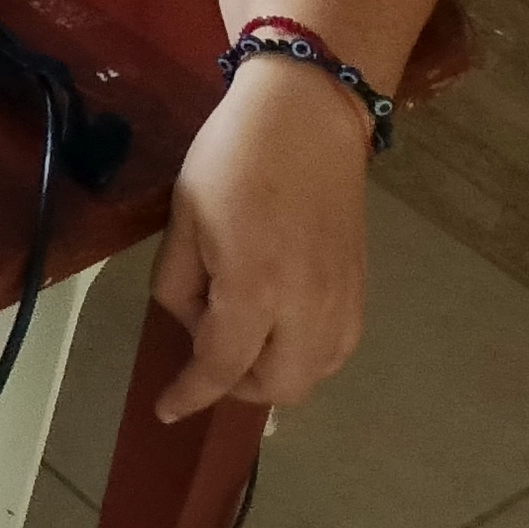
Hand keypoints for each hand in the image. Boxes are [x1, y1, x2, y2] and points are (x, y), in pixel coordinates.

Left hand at [153, 56, 375, 419]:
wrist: (308, 118)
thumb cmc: (233, 158)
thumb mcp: (184, 218)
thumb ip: (180, 285)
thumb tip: (192, 326)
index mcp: (255, 288)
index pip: (220, 366)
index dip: (189, 394)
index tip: (166, 410)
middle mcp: (307, 308)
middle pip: (276, 386)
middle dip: (233, 388)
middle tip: (202, 364)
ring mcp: (343, 302)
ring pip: (314, 376)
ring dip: (273, 378)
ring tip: (239, 349)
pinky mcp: (361, 290)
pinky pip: (337, 351)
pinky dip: (307, 360)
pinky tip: (281, 336)